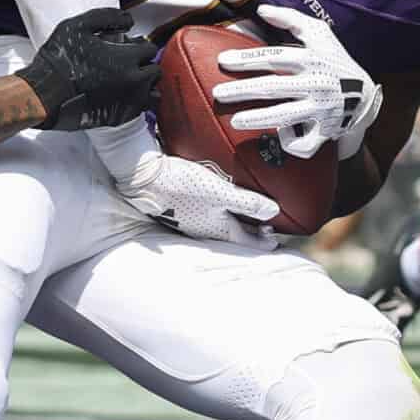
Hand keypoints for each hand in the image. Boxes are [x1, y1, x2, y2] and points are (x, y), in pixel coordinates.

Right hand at [17, 7, 157, 130]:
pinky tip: (123, 96)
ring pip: (153, 93)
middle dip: (144, 65)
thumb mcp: (78, 26)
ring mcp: (129, 102)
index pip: (149, 49)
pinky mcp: (120, 118)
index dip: (138, 46)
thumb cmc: (59, 60)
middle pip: (155, 71)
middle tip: (128, 64)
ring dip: (146, 86)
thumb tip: (129, 20)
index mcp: (127, 58)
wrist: (44, 95)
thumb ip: (108, 17)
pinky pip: (142, 110)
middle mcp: (133, 81)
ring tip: (130, 82)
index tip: (127, 48)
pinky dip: (137, 102)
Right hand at [112, 148, 279, 246]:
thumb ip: (247, 202)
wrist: (144, 177)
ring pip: (218, 228)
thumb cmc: (182, 185)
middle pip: (232, 236)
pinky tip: (217, 206)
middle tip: (265, 229)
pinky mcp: (179, 210)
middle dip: (250, 233)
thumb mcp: (220, 192)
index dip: (262, 242)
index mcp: (216, 229)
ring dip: (234, 224)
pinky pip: (205, 218)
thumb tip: (273, 212)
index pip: (245, 242)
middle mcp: (203, 231)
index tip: (275, 240)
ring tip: (245, 217)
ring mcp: (189, 222)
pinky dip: (218, 215)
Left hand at [207, 4, 383, 159]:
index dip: (247, 59)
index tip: (222, 61)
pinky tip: (278, 137)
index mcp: (311, 59)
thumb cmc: (335, 60)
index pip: (274, 57)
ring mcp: (320, 109)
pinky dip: (292, 143)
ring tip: (235, 121)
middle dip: (243, 91)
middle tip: (218, 94)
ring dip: (258, 119)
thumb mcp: (319, 34)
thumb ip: (291, 19)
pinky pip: (306, 142)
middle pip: (273, 87)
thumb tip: (261, 9)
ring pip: (285, 116)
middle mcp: (315, 83)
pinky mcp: (325, 130)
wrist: (364, 95)